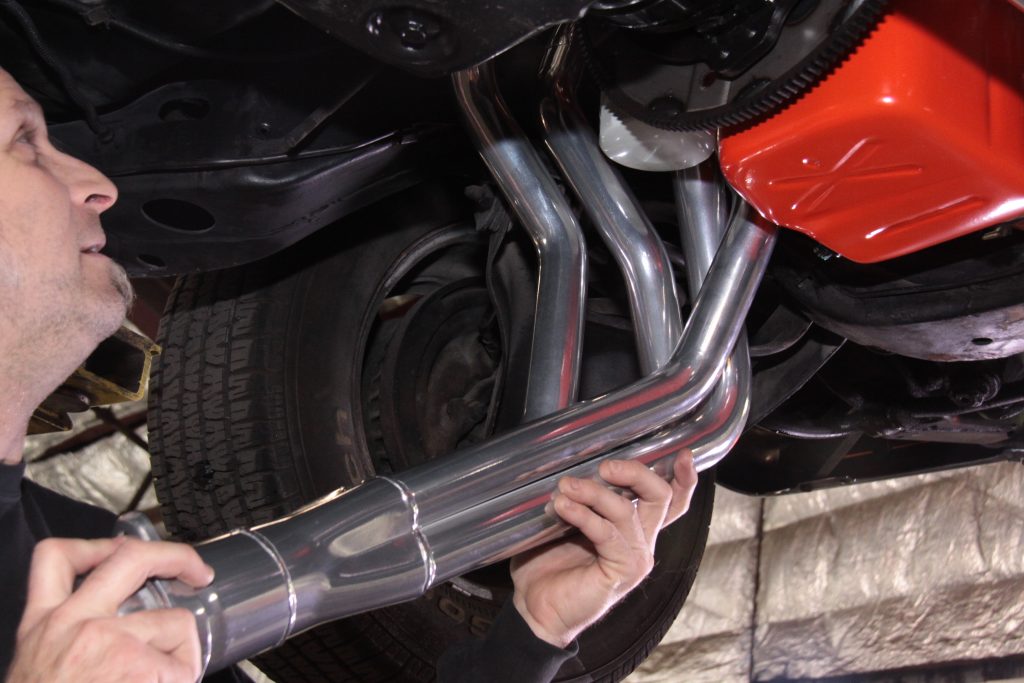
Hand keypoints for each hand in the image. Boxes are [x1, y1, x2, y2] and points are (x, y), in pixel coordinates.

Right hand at [6, 536, 214, 682]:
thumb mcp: (39, 668)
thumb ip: (69, 640)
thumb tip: (124, 619)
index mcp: (42, 625)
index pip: (56, 558)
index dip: (97, 544)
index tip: (123, 550)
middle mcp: (71, 623)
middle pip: (131, 557)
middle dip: (177, 555)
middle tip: (198, 572)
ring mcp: (105, 640)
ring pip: (174, 622)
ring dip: (182, 655)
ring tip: (163, 682)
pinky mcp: (136, 665)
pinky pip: (185, 665)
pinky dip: (184, 680)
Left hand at [510, 451, 697, 647]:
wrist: (537, 608)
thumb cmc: (548, 562)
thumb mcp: (564, 520)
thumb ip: (578, 496)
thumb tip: (567, 463)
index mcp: (634, 527)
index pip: (670, 500)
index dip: (682, 477)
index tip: (682, 452)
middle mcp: (641, 541)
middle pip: (661, 497)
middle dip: (635, 472)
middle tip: (604, 466)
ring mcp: (635, 557)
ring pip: (628, 510)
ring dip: (594, 492)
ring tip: (565, 486)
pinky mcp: (622, 572)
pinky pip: (606, 533)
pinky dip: (584, 515)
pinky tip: (563, 507)